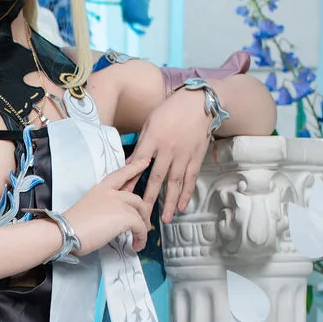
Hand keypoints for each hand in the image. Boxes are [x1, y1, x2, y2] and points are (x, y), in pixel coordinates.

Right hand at [64, 164, 150, 255]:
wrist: (66, 232)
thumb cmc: (71, 226)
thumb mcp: (88, 210)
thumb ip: (102, 210)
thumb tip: (111, 221)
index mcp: (100, 189)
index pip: (121, 174)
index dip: (135, 167)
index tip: (145, 160)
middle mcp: (111, 193)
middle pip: (136, 198)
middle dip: (144, 210)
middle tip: (146, 221)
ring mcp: (119, 203)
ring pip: (141, 211)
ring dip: (143, 226)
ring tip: (140, 237)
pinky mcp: (125, 216)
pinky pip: (141, 226)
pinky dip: (141, 237)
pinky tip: (137, 245)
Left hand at [125, 89, 212, 222]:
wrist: (200, 102)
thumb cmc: (171, 110)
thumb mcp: (150, 122)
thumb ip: (141, 144)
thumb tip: (129, 163)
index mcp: (153, 138)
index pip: (139, 164)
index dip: (130, 181)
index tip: (123, 196)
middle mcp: (168, 149)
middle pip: (156, 178)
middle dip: (147, 198)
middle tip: (141, 215)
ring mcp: (183, 154)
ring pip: (174, 182)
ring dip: (168, 202)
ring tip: (163, 218)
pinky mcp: (196, 157)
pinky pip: (190, 178)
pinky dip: (186, 193)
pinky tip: (181, 206)